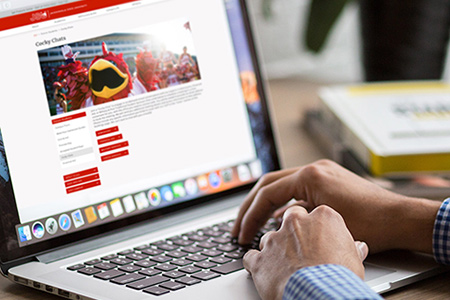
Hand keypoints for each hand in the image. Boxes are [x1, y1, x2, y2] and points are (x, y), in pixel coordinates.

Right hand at [232, 159, 439, 252]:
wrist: (400, 218)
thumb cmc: (371, 223)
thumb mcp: (324, 223)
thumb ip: (293, 219)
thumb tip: (273, 224)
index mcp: (310, 175)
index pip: (267, 193)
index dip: (250, 215)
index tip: (242, 233)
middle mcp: (314, 168)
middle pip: (268, 184)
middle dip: (250, 206)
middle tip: (238, 227)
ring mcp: (321, 172)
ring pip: (281, 184)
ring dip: (265, 203)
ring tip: (253, 223)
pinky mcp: (327, 179)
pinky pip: (296, 189)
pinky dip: (283, 203)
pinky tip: (277, 218)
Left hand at [243, 205, 368, 299]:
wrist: (320, 295)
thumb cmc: (340, 277)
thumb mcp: (354, 260)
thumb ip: (351, 247)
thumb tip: (358, 248)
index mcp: (322, 217)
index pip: (315, 214)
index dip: (316, 228)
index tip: (318, 238)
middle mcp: (295, 222)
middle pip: (289, 220)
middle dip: (292, 232)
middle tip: (300, 249)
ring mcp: (275, 239)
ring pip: (269, 238)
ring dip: (275, 250)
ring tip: (285, 267)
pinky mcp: (260, 258)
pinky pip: (251, 257)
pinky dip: (256, 264)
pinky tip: (265, 273)